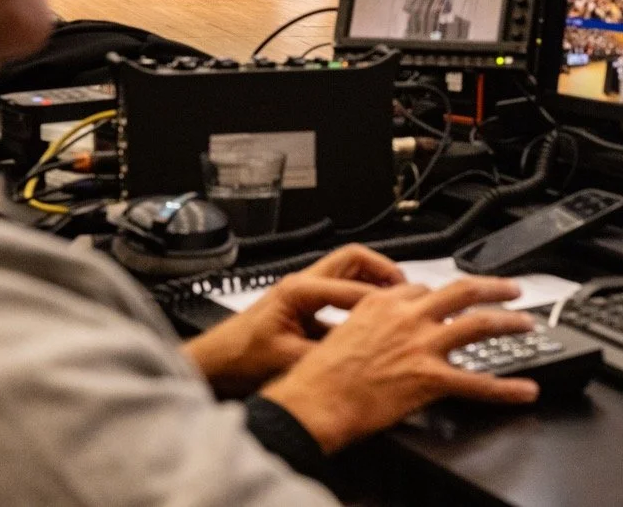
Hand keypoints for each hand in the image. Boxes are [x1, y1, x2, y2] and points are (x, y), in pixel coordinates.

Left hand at [183, 244, 403, 397]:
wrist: (217, 362)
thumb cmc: (240, 356)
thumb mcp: (287, 359)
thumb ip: (325, 356)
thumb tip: (359, 358)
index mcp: (298, 290)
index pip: (350, 286)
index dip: (379, 299)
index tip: (400, 309)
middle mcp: (301, 283)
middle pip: (352, 259)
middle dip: (382, 269)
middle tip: (405, 286)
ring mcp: (303, 291)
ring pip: (347, 272)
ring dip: (373, 280)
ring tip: (396, 296)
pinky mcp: (303, 305)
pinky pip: (340, 292)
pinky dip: (360, 297)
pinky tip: (372, 316)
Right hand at [260, 278, 539, 452]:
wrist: (314, 400)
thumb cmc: (319, 375)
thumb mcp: (341, 333)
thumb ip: (369, 324)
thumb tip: (381, 333)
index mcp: (382, 302)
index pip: (422, 289)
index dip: (440, 295)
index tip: (452, 299)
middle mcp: (406, 316)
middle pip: (461, 291)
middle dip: (492, 287)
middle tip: (511, 289)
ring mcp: (421, 345)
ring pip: (478, 325)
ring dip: (508, 322)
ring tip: (528, 324)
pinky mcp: (429, 378)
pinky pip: (476, 382)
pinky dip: (505, 388)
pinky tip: (525, 390)